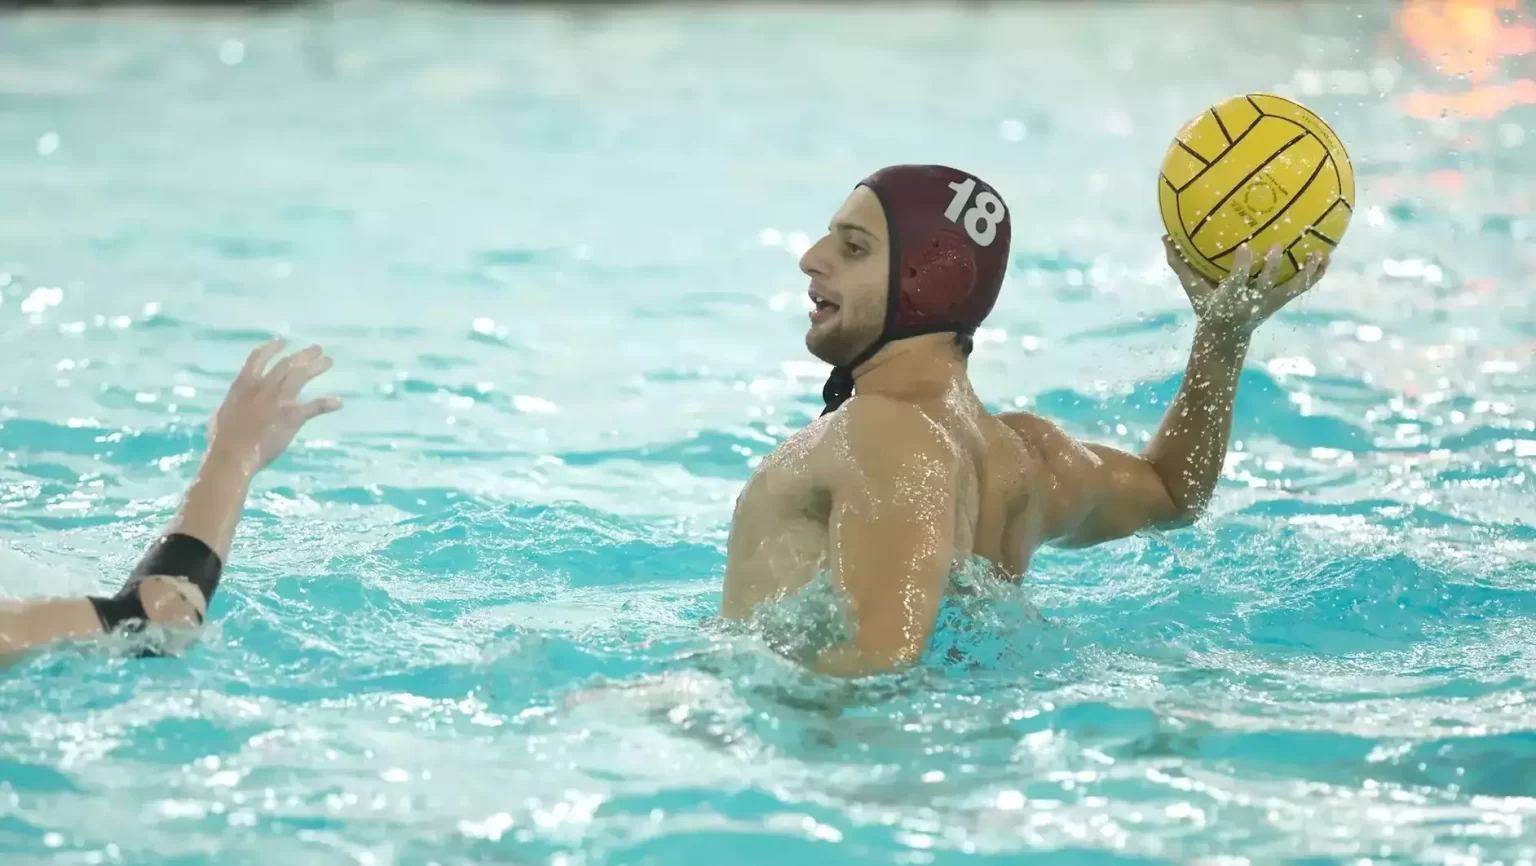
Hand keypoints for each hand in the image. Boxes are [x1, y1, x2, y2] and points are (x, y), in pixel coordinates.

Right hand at [206, 340, 342, 474]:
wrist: (233, 454)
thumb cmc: (221, 439)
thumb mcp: (222, 413)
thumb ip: (234, 404)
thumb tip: (235, 404)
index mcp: (243, 385)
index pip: (258, 358)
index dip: (271, 348)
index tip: (282, 341)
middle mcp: (263, 387)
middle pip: (287, 364)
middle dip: (303, 355)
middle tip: (317, 349)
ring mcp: (279, 400)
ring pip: (301, 376)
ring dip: (316, 366)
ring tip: (328, 361)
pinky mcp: (292, 416)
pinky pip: (314, 406)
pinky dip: (327, 403)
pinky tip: (338, 402)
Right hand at [1163, 236, 1328, 338]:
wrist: (1227, 336)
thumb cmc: (1207, 306)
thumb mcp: (1192, 289)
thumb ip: (1180, 263)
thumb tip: (1164, 236)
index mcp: (1230, 298)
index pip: (1235, 282)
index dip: (1240, 266)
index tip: (1244, 247)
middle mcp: (1252, 302)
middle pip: (1264, 285)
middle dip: (1270, 269)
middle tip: (1276, 247)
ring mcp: (1270, 303)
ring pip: (1291, 288)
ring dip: (1305, 273)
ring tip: (1318, 254)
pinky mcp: (1281, 301)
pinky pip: (1302, 287)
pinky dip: (1315, 274)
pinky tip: (1326, 257)